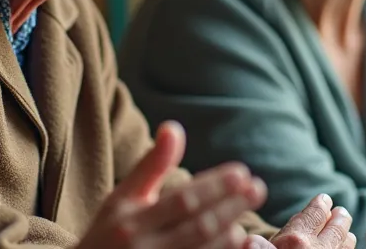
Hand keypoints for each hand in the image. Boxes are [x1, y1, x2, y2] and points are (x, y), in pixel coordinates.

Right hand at [77, 121, 266, 248]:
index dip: (215, 187)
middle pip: (198, 226)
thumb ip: (151, 165)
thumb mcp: (121, 198)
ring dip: (229, 236)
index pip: (182, 200)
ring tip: (247, 217)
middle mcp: (143, 248)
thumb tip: (174, 127)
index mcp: (131, 221)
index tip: (242, 173)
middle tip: (258, 189)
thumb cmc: (107, 234)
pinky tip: (238, 245)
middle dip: (231, 207)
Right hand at [243, 194, 355, 248]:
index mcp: (294, 241)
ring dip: (346, 234)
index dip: (319, 205)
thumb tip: (250, 241)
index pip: (312, 216)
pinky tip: (347, 247)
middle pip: (334, 229)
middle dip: (339, 218)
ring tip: (348, 229)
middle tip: (342, 211)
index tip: (324, 198)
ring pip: (345, 245)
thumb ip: (260, 248)